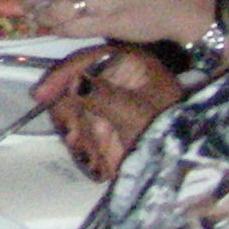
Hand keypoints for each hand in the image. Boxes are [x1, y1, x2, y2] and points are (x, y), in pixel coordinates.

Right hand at [33, 42, 181, 182]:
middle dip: (72, 115)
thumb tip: (74, 82)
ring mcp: (114, 101)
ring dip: (79, 134)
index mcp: (131, 64)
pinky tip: (95, 162)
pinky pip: (85, 128)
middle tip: (72, 138)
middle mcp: (120, 78)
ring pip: (77, 110)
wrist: (187, 169)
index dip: (63, 77)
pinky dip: (85, 145)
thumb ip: (103, 97)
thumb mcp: (136, 114)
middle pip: (77, 86)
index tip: (41, 96)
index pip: (88, 60)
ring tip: (91, 156)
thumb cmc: (167, 132)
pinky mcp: (110, 122)